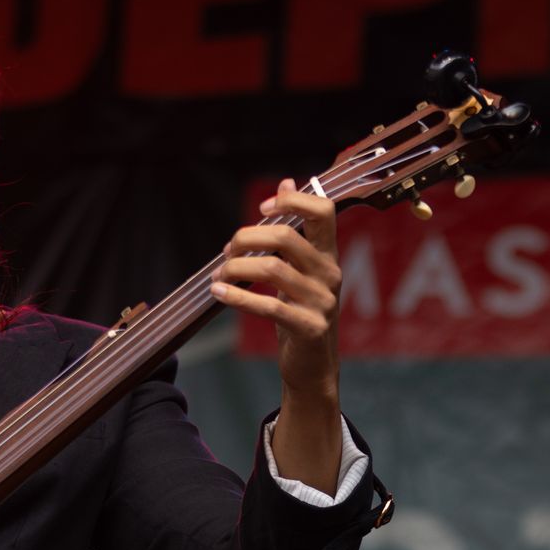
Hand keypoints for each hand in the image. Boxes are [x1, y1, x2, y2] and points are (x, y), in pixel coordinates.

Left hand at [215, 178, 343, 489]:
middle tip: (226, 252)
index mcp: (328, 255)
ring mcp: (322, 302)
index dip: (293, 200)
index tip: (264, 207)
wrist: (313, 368)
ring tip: (219, 275)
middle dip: (246, 237)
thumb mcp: (302, 269)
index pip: (324, 211)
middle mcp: (330, 274)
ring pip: (272, 268)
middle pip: (286, 236)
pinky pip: (268, 305)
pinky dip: (237, 296)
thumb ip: (296, 228)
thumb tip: (286, 181)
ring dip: (236, 268)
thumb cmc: (302, 312)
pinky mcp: (309, 328)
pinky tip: (219, 292)